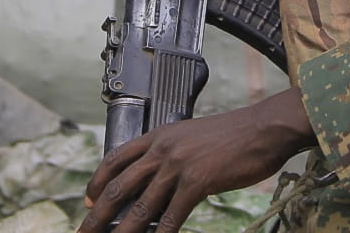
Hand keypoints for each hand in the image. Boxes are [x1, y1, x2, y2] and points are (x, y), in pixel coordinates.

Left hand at [79, 89, 315, 232]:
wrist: (264, 128)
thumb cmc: (236, 135)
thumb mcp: (194, 137)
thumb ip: (172, 154)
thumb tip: (158, 180)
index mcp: (160, 135)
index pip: (116, 158)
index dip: (98, 181)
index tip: (89, 199)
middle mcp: (163, 148)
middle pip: (119, 186)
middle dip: (97, 215)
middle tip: (85, 232)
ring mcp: (178, 165)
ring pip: (140, 207)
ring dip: (123, 232)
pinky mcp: (197, 181)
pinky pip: (171, 216)